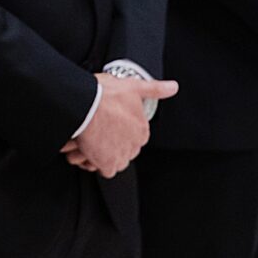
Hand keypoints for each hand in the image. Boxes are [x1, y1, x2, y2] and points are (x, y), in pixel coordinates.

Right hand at [63, 74, 177, 177]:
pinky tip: (91, 152)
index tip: (112, 124)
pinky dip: (98, 164)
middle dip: (115, 144)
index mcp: (142, 128)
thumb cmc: (104, 94)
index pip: (137, 137)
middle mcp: (135, 144)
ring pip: (118, 161)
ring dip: (108, 155)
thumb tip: (173, 88)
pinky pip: (106, 171)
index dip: (123, 131)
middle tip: (100, 132)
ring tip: (95, 142)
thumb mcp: (133, 85)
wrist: (84, 105)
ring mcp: (122, 155)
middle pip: (127, 150)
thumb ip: (155, 89)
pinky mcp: (108, 164)